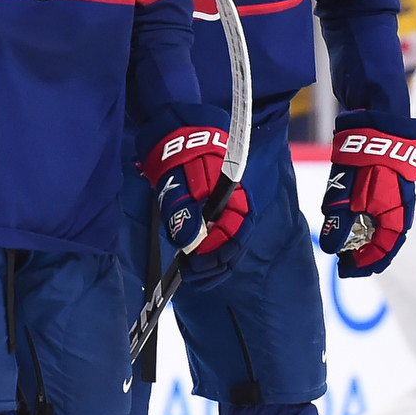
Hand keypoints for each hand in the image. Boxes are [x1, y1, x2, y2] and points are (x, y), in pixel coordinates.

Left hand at [140, 108, 248, 263]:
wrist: (180, 138)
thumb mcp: (179, 182)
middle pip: (234, 247)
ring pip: (229, 248)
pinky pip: (220, 242)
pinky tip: (196, 267)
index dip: (217, 254)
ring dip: (213, 266)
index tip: (195, 266)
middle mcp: (236, 209)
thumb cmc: (181, 158)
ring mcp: (227, 214)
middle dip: (214, 265)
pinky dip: (209, 257)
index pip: (235, 236)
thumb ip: (184, 212)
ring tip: (192, 276)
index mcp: (234, 199)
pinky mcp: (216, 217)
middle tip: (191, 276)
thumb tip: (190, 244)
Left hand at [319, 112, 415, 275]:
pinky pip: (377, 210)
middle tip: (344, 264)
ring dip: (365, 238)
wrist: (380, 122)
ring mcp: (395, 194)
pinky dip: (365, 221)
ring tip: (345, 248)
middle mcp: (400, 207)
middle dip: (365, 254)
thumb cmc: (367, 159)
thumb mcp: (348, 192)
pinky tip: (351, 223)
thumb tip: (330, 248)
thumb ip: (340, 220)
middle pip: (384, 239)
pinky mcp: (386, 182)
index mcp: (397, 213)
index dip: (368, 263)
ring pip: (381, 225)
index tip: (348, 271)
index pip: (385, 247)